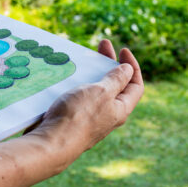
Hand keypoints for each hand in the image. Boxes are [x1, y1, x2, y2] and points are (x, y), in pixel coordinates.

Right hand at [29, 39, 143, 167]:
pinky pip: (82, 96)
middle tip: (102, 44)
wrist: (52, 142)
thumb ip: (116, 80)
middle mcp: (108, 114)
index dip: (133, 66)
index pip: (135, 85)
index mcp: (120, 109)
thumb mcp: (101, 92)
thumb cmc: (79, 115)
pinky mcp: (74, 117)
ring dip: (94, 72)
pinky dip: (81, 82)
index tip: (122, 49)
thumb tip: (128, 70)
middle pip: (115, 85)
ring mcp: (91, 117)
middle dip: (111, 63)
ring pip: (97, 90)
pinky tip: (72, 76)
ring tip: (86, 58)